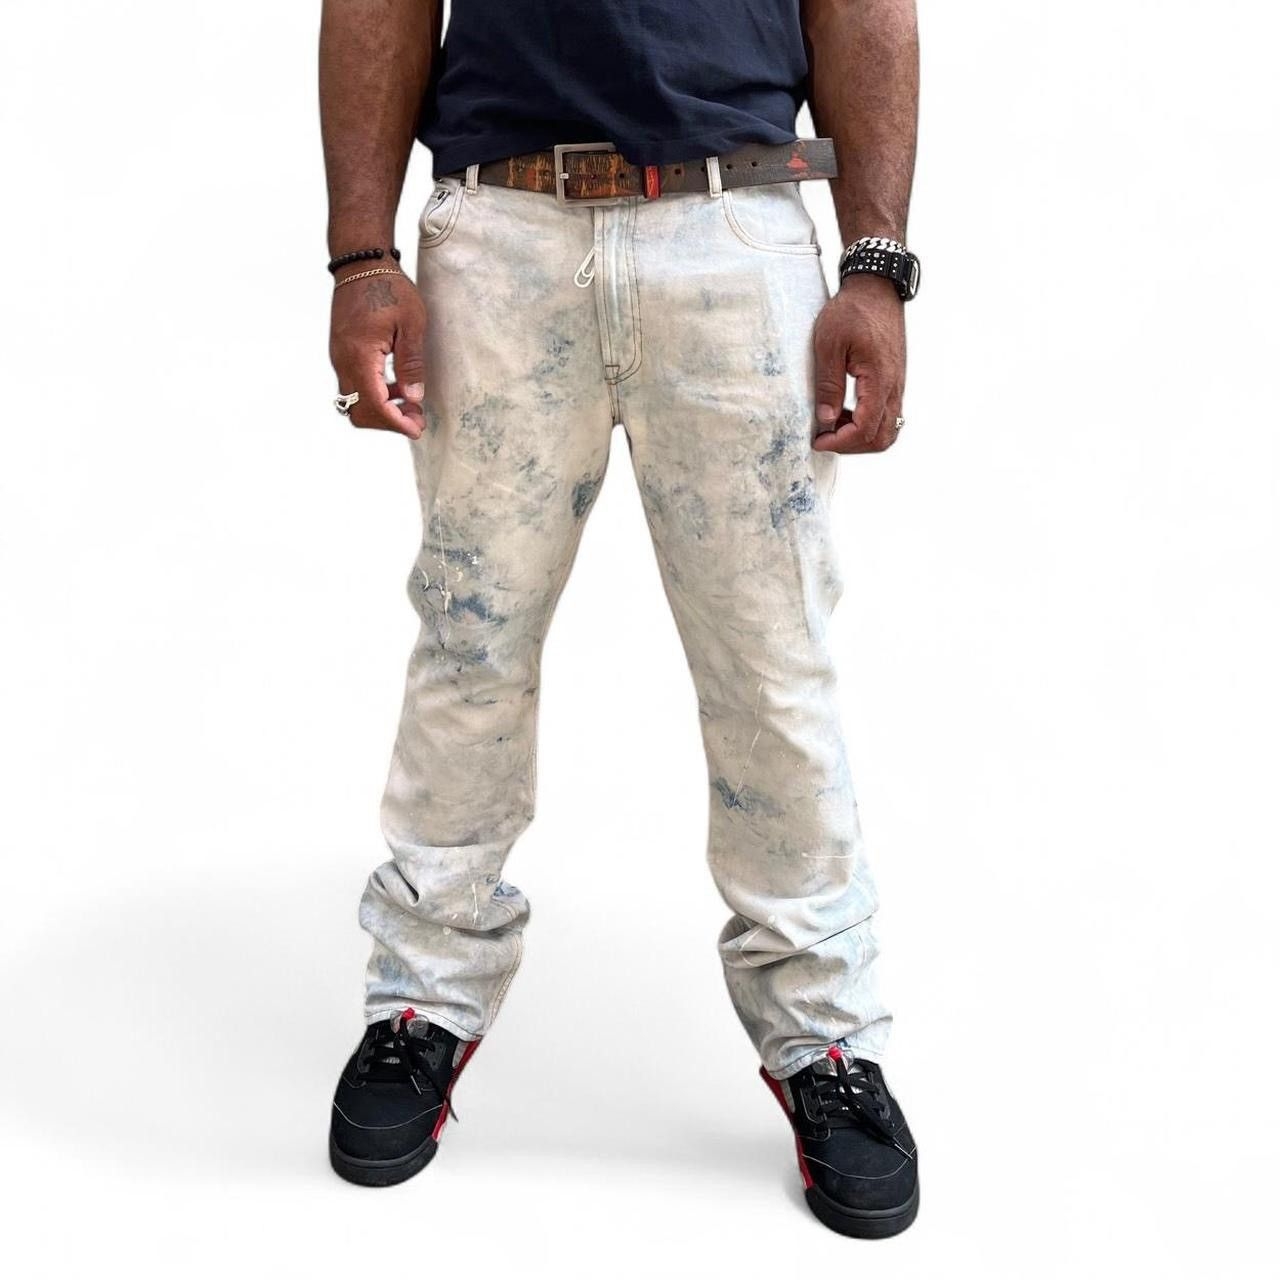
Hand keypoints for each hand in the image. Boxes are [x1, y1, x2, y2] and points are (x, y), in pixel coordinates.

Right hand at [328, 269, 426, 438]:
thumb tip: (412, 398)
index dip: (395, 423)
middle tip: (417, 419)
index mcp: (359, 356)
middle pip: (359, 412)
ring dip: (382, 411)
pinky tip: (396, 389)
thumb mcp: (412, 324)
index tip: (417, 429)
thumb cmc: (388, 287)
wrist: (361, 263)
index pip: (373, 405)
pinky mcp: (341, 354)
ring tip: (411, 406)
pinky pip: (354, 387)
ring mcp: (339, 358)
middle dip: (388, 422)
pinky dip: (374, 396)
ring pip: (354, 402)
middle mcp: (342, 361)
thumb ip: (411, 364)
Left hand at [812, 275, 905, 453]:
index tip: (817, 440)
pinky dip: (867, 424)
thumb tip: (826, 420)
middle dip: (850, 446)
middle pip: (881, 439)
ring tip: (833, 424)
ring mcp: (897, 385)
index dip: (840, 442)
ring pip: (887, 430)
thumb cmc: (851, 311)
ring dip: (860, 437)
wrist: (876, 288)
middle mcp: (894, 387)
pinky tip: (845, 412)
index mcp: (879, 380)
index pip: (865, 430)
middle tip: (824, 437)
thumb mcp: (828, 344)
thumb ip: (828, 384)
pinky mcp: (894, 381)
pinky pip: (887, 416)